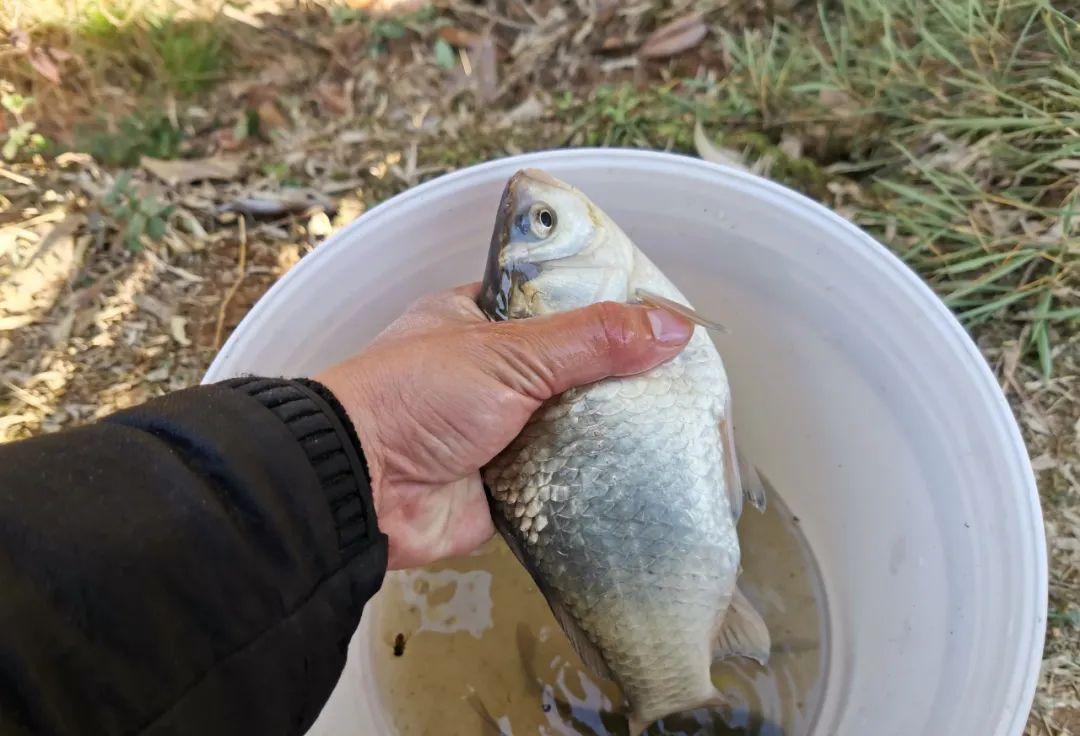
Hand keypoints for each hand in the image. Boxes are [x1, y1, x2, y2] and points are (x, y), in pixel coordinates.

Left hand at [316, 283, 692, 569]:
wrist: (361, 490)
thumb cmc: (421, 396)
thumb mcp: (510, 352)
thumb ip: (591, 339)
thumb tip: (675, 326)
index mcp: (479, 322)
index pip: (555, 306)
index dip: (604, 312)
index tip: (661, 321)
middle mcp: (491, 376)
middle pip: (571, 372)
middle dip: (617, 380)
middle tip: (685, 381)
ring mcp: (500, 433)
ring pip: (572, 428)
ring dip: (612, 432)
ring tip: (683, 426)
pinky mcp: (509, 487)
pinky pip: (564, 481)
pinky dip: (596, 480)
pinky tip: (649, 473)